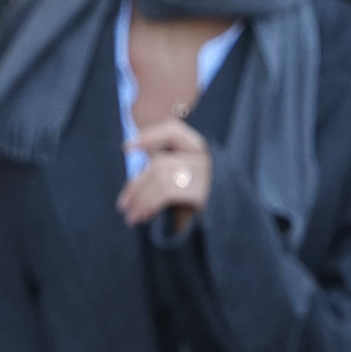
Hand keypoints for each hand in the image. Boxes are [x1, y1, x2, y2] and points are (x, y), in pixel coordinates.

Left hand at [119, 115, 211, 234]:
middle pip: (159, 163)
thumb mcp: (181, 180)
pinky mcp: (203, 192)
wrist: (227, 221)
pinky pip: (167, 192)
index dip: (149, 135)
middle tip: (122, 205)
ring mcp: (205, 173)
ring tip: (131, 216)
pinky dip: (149, 204)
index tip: (125, 148)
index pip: (173, 130)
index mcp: (197, 148)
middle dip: (136, 185)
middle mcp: (203, 157)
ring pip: (160, 177)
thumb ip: (163, 171)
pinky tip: (142, 216)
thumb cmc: (197, 201)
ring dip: (140, 199)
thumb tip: (132, 183)